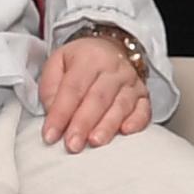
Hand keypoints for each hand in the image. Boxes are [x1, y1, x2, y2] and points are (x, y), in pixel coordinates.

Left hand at [36, 32, 151, 150]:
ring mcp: (130, 81)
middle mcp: (113, 68)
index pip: (73, 88)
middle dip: (83, 124)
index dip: (61, 113)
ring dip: (107, 126)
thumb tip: (53, 115)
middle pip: (98, 98)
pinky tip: (126, 131)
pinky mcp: (143, 94)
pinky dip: (136, 121)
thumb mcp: (57, 64)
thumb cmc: (80, 62)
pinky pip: (144, 109)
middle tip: (72, 145)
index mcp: (88, 58)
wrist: (109, 49)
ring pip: (120, 105)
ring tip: (94, 142)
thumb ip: (51, 88)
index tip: (50, 135)